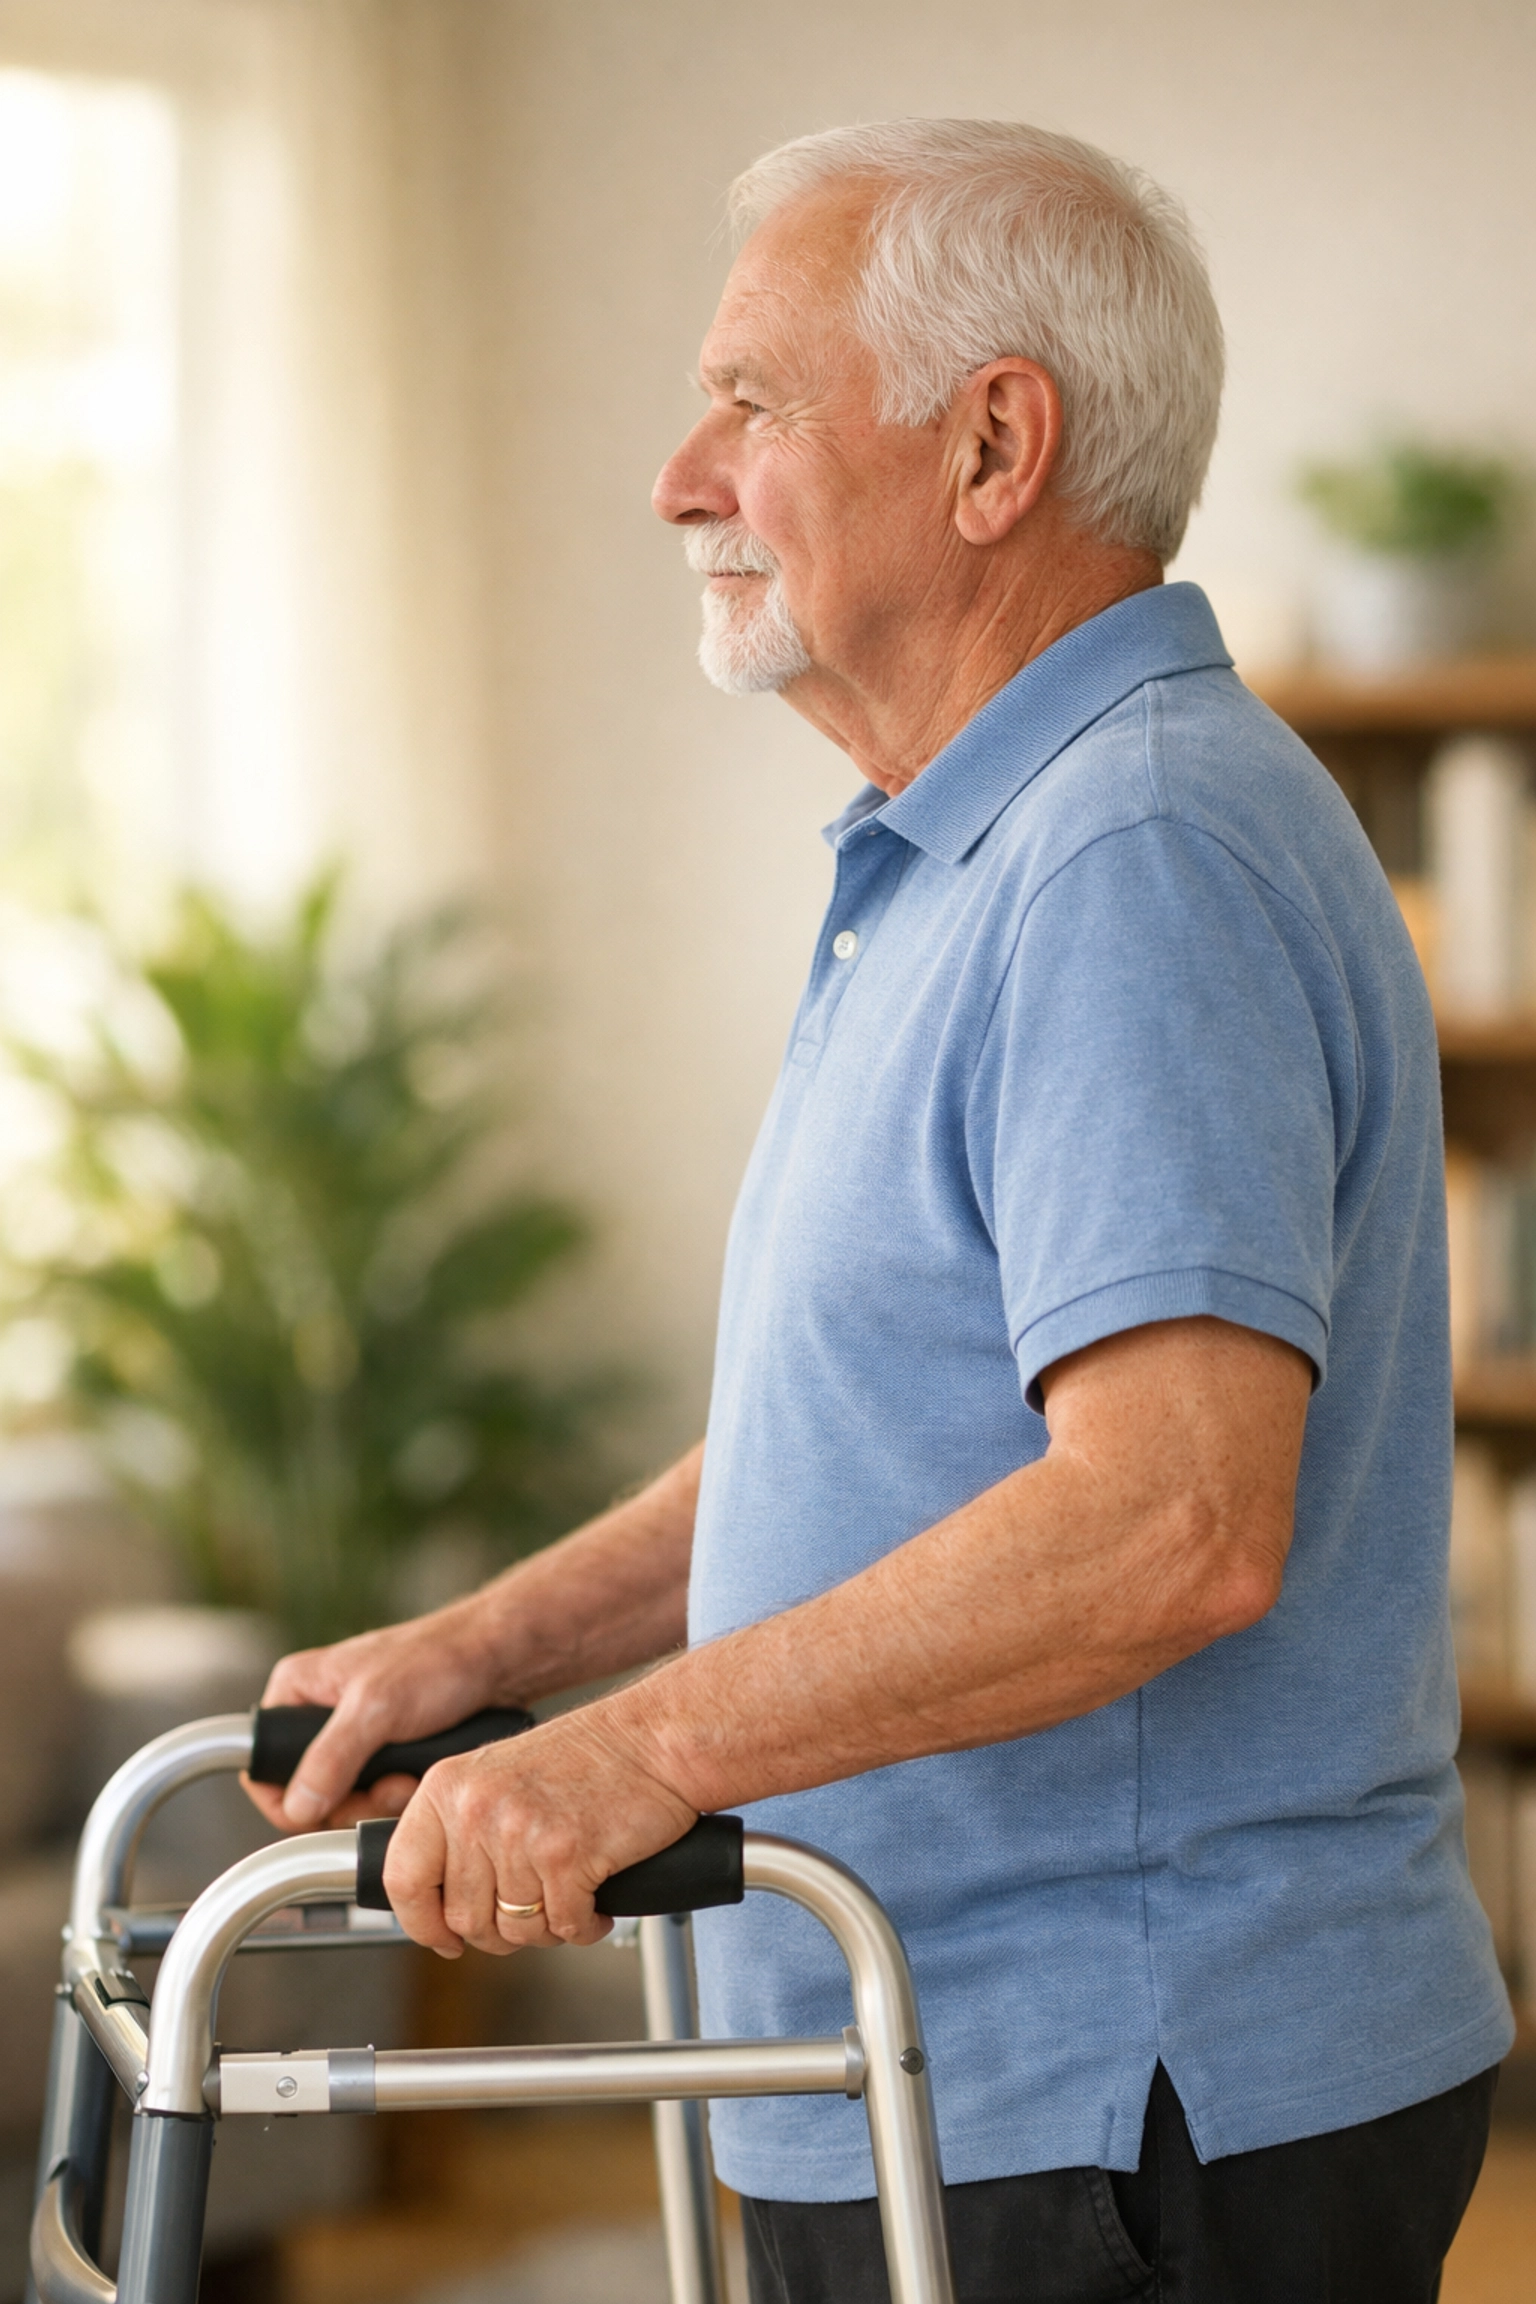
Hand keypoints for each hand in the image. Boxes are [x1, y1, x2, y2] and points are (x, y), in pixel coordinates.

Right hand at [242, 1600, 503, 1832]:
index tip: (324, 1813)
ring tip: (408, 1782)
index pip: (261, 1765)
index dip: (288, 1801)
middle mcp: (318, 1712)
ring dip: (377, 1803)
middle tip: (387, 1789)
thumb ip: (332, 1758)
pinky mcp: (383, 1750)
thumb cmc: (438, 1661)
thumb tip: (298, 1807)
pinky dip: (396, 1797)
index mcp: (298, 1689)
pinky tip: (417, 1782)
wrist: (498, 1659)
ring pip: (344, 1799)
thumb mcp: (378, 1708)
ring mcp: (352, 1733)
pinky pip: (375, 1793)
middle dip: (348, 1804)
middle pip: (307, 1793)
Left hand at [383, 1705, 696, 1956]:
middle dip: (502, 1931)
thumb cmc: (586, 1761)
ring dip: (548, 1928)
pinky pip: (565, 1927)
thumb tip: (441, 1911)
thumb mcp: (496, 1779)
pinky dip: (585, 1926)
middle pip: (464, 1918)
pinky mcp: (567, 1855)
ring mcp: (520, 1833)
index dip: (422, 1923)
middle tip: (535, 1911)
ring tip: (570, 1897)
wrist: (653, 1738)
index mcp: (447, 1788)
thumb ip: (461, 1833)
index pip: (402, 1877)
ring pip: (515, 1930)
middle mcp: (475, 1809)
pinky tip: (597, 1901)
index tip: (443, 1939)